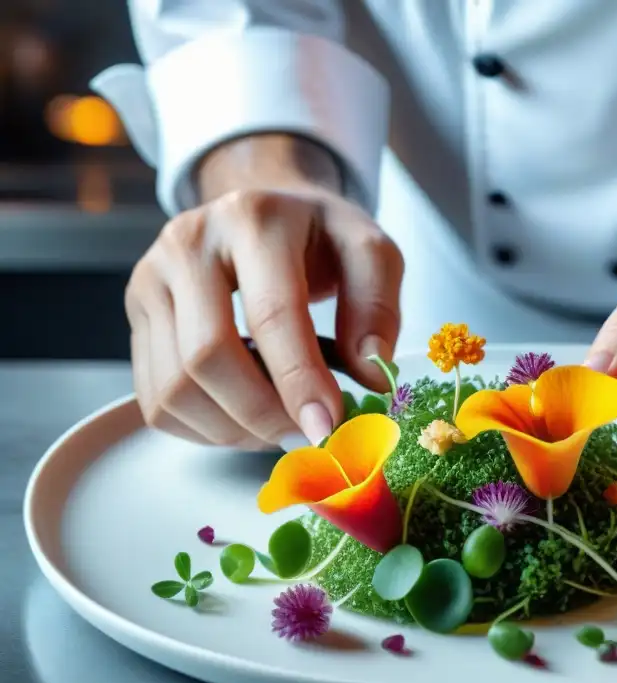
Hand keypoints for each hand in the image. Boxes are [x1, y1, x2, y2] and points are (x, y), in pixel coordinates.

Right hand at [125, 188, 402, 448]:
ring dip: (233, 429)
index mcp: (254, 219)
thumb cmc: (320, 238)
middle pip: (207, 356)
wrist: (262, 209)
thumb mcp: (369, 251)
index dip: (299, 380)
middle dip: (262, 414)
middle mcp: (189, 242)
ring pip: (174, 386)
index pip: (271, 314)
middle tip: (306, 435)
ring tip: (280, 426)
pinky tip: (245, 420)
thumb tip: (372, 375)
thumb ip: (377, 308)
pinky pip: (155, 398)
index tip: (326, 427)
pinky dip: (203, 429)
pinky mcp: (134, 313)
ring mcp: (151, 278)